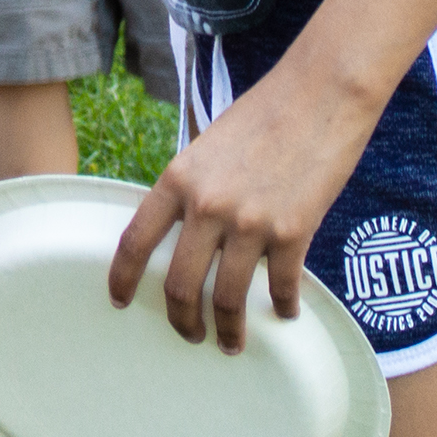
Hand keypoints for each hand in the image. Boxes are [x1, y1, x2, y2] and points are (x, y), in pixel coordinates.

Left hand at [107, 60, 378, 352]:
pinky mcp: (293, 232)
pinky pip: (281, 287)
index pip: (135, 240)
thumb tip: (184, 228)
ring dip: (228, 330)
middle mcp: (207, 204)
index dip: (122, 278)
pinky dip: (282, 308)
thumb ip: (192, 188)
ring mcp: (250, 222)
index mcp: (178, 179)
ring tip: (231, 342)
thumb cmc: (263, 116)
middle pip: (179, 283)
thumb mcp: (208, 147)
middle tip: (188, 334)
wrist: (318, 95)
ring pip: (227, 298)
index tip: (119, 302)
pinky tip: (284, 313)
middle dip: (181, 320)